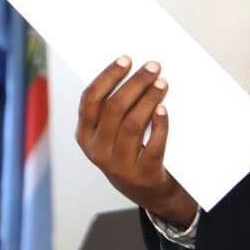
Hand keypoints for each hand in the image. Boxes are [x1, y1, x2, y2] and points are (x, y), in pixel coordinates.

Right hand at [75, 56, 197, 226]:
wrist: (148, 190)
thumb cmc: (132, 149)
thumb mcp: (114, 132)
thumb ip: (118, 106)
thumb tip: (137, 68)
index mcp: (85, 135)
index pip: (90, 100)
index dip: (108, 77)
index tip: (127, 59)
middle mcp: (97, 151)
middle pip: (114, 108)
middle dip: (135, 83)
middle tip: (154, 66)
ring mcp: (119, 166)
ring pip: (132, 124)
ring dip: (149, 99)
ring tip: (163, 83)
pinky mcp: (143, 175)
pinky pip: (153, 146)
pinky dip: (159, 126)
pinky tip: (164, 110)